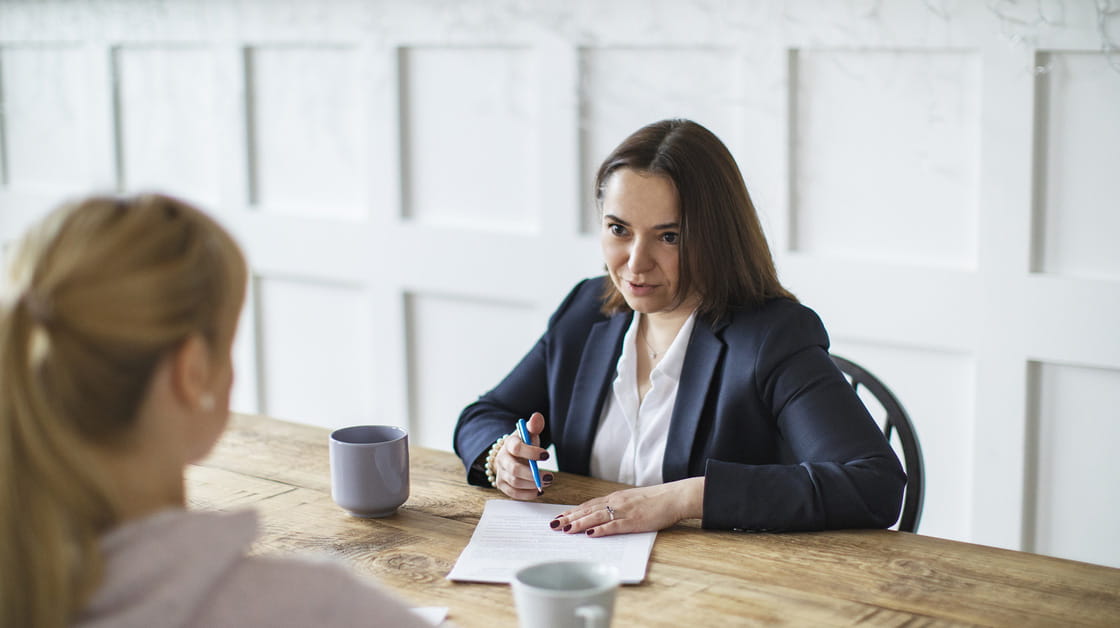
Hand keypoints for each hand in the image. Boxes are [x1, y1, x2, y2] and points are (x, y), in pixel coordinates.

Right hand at [492, 412, 552, 499]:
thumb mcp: (529, 433)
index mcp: (509, 444)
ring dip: (533, 485)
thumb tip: (537, 416)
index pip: (516, 448)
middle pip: (515, 470)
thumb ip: (534, 425)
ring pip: (515, 483)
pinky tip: (538, 491)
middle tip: (550, 477)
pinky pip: (514, 494)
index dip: (531, 452)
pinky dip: (527, 494)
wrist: (511, 455)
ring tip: (547, 482)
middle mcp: (502, 459)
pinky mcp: (503, 485)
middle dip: (534, 475)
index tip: (547, 455)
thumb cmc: (524, 443)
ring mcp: (501, 473)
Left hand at [549, 477, 703, 536]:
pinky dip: (600, 530)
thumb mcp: (632, 500)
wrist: (674, 497)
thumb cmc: (656, 500)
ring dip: (578, 523)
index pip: (588, 505)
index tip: (559, 517)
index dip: (572, 511)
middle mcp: (616, 502)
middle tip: (553, 525)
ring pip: (596, 517)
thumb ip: (618, 507)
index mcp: (615, 497)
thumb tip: (604, 515)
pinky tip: (589, 534)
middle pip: (587, 510)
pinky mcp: (634, 521)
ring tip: (564, 529)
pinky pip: (613, 526)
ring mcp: (624, 511)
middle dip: (569, 518)